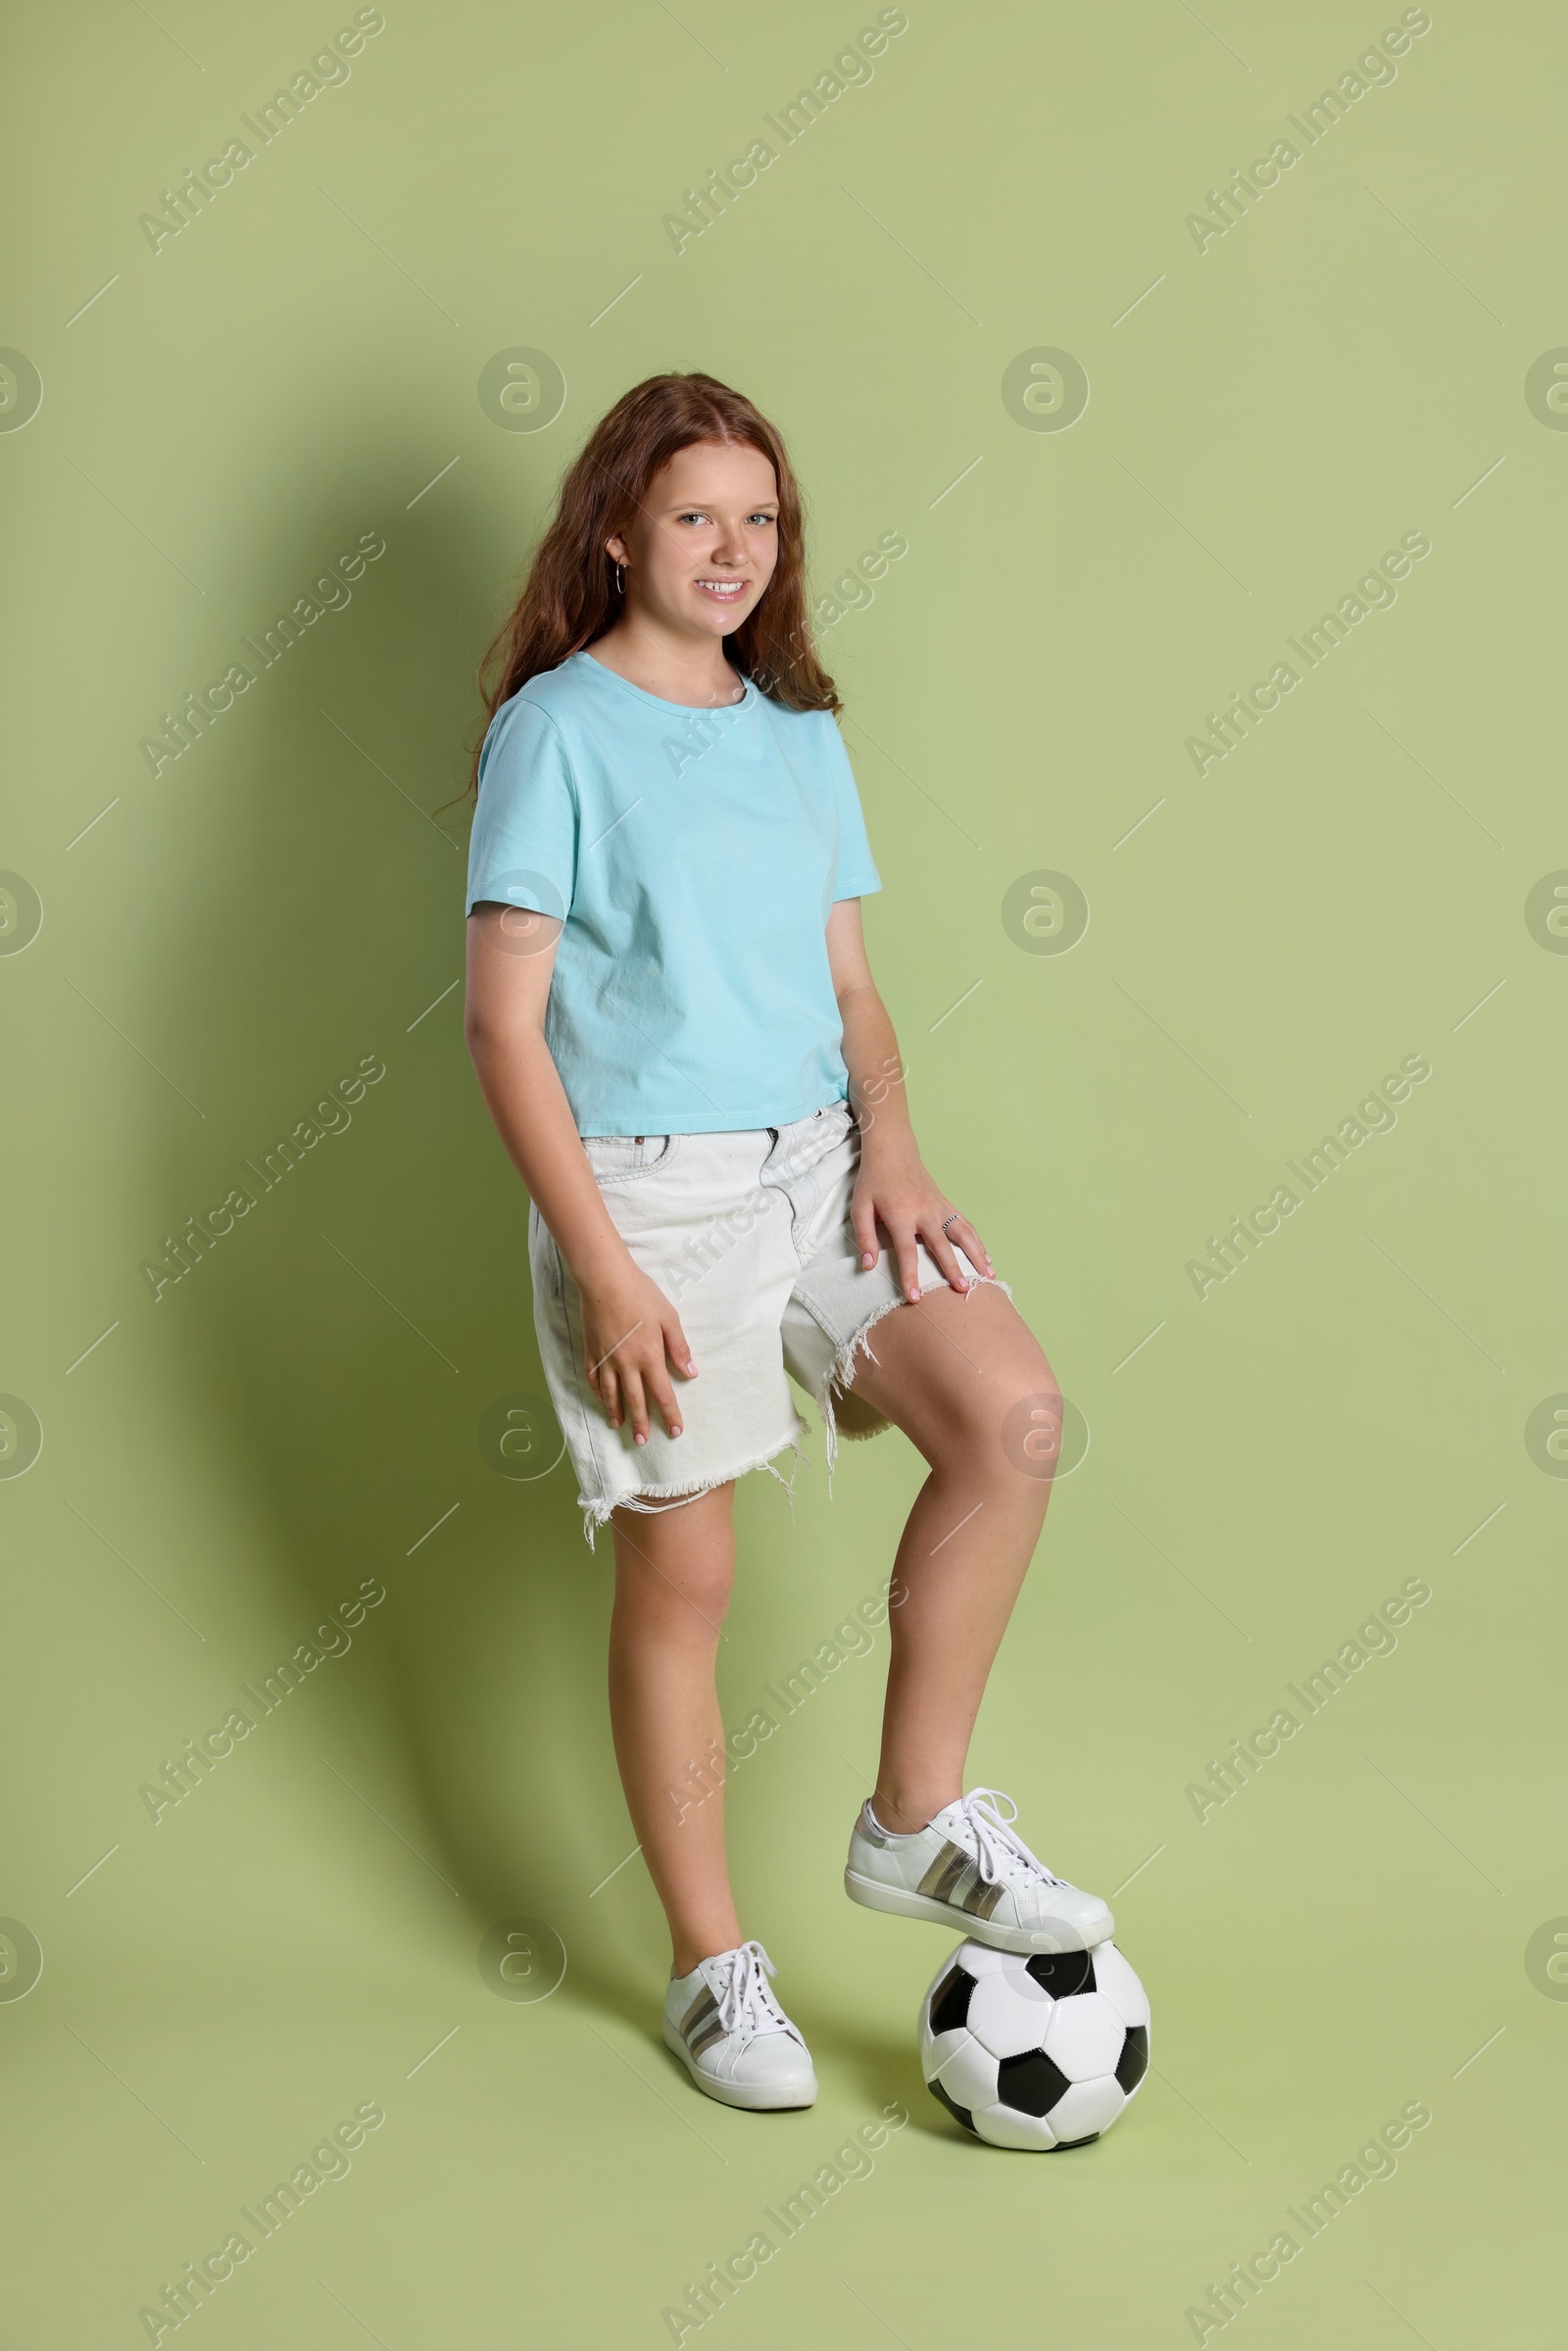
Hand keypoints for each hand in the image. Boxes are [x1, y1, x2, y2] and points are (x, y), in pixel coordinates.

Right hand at [577, 1261, 695, 1444]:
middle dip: (640, 1423)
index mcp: (649, 1357)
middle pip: (634, 1400)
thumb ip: (679, 1348)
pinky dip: (596, 1391)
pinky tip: (599, 1398)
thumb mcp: (669, 1318)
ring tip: (618, 1426)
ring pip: (610, 1393)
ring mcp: (606, 1358)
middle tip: (642, 1441)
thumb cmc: (641, 1295)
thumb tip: (691, 1373)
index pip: (662, 1394)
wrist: (605, 1280)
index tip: (675, 1431)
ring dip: (615, 1411)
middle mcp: (626, 1364)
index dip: (669, 1414)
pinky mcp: (591, 1349)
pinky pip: (593, 1376)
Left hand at [850, 1131, 993, 1304]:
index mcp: (900, 1215)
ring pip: (962, 1233)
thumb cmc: (874, 1181)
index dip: (911, 1275)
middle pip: (942, 1245)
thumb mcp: (859, 1207)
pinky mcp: (946, 1204)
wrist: (893, 1151)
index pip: (907, 1251)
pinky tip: (986, 1257)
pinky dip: (978, 1241)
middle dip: (953, 1269)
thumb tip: (868, 1266)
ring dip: (977, 1255)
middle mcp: (924, 1212)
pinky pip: (965, 1224)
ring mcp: (938, 1207)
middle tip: (963, 1290)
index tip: (916, 1297)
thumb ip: (865, 1237)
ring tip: (988, 1276)